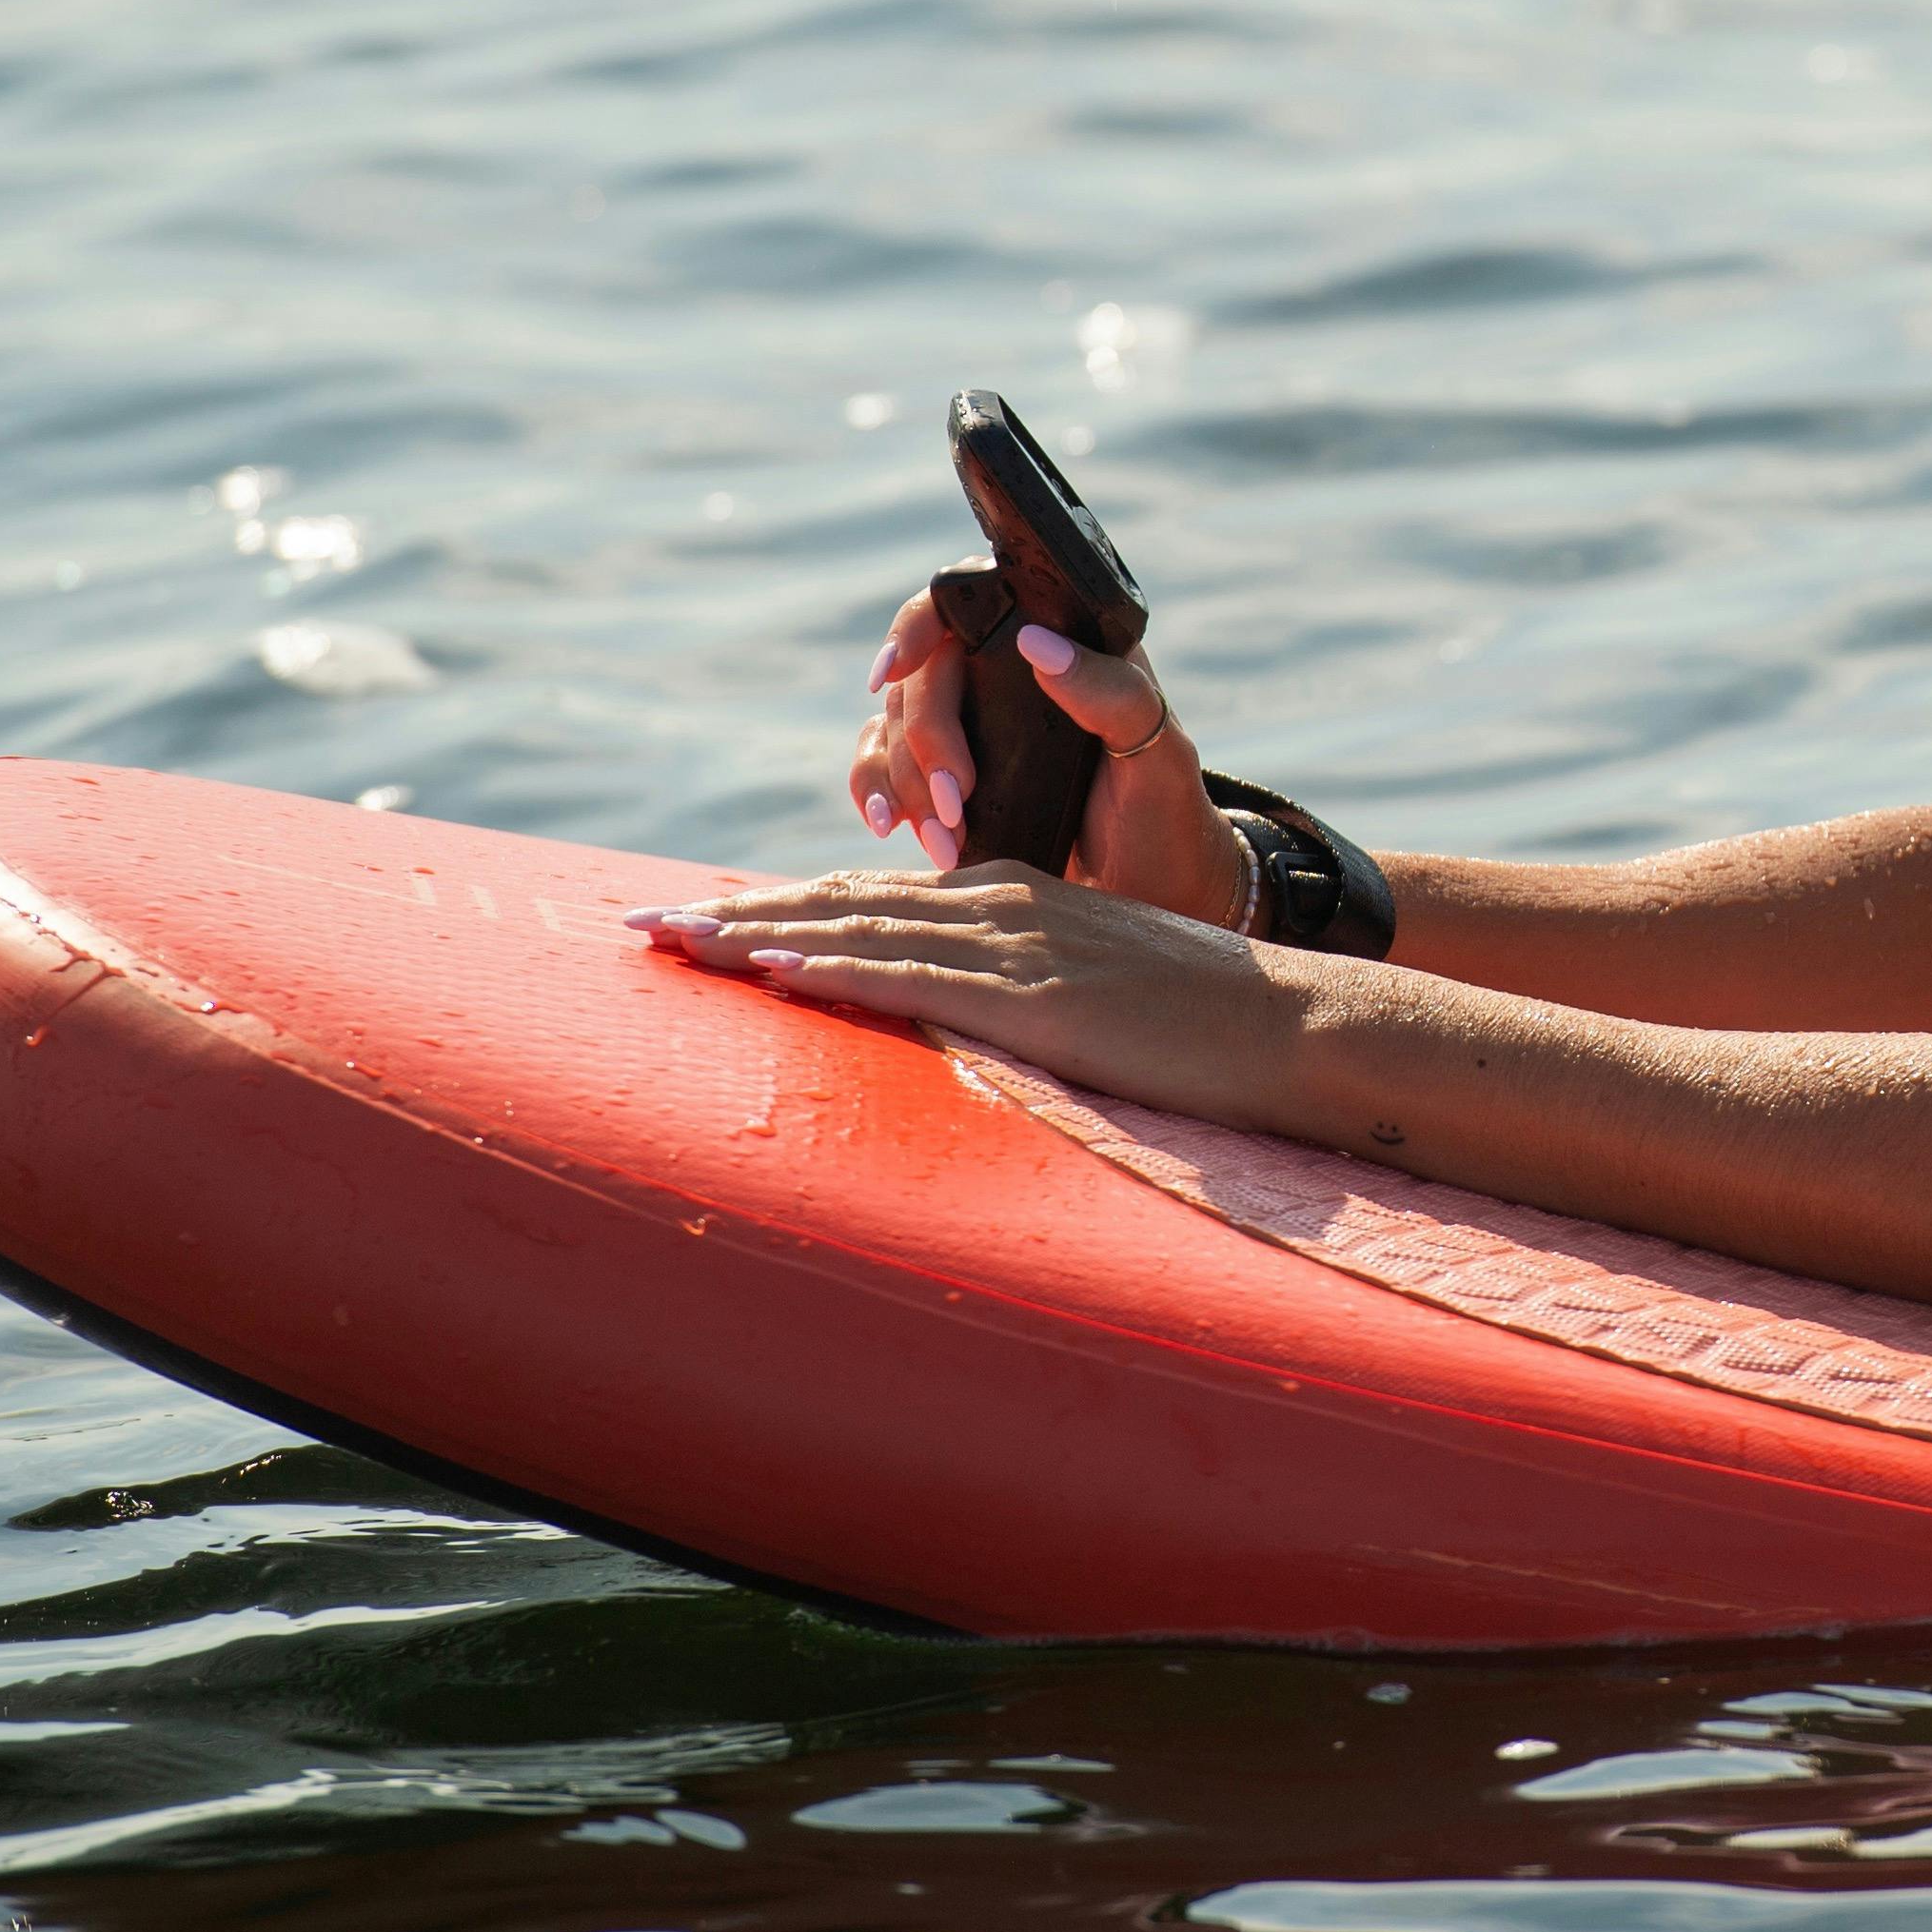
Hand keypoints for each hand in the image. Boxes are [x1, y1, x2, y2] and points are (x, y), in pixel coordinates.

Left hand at [626, 862, 1296, 1122]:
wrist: (1293, 1025)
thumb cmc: (1204, 1027)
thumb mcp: (1092, 995)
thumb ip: (1019, 995)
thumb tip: (954, 1030)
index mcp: (1013, 900)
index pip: (871, 901)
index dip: (779, 906)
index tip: (699, 921)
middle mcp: (1003, 904)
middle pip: (842, 902)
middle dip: (734, 911)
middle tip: (638, 925)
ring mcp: (1019, 946)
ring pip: (859, 931)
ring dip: (755, 932)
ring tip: (671, 940)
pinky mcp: (1035, 996)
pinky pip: (915, 979)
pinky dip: (836, 969)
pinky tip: (773, 968)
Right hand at [849, 589, 1251, 929]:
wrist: (1156, 893)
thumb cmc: (1167, 812)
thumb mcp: (1160, 754)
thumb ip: (1113, 695)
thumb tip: (1036, 644)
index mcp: (1059, 647)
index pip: (969, 603)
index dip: (920, 626)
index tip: (896, 668)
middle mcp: (1005, 677)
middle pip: (923, 676)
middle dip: (927, 740)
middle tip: (958, 802)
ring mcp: (971, 728)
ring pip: (894, 725)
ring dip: (903, 780)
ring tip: (945, 842)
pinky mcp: (948, 779)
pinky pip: (882, 767)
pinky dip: (877, 792)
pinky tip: (891, 825)